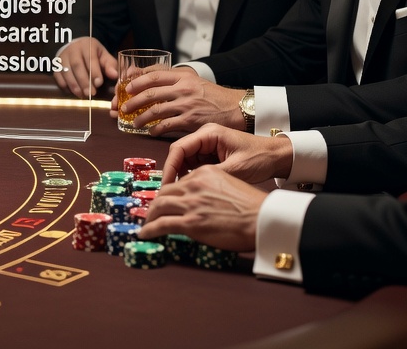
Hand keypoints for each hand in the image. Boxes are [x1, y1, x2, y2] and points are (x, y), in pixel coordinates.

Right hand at [53, 37, 117, 97]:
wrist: (76, 47)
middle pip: (77, 65)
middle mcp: (73, 49)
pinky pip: (57, 75)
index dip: (94, 71)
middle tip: (90, 93)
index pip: (90, 58)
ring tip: (82, 95)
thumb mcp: (103, 56)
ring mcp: (62, 56)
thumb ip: (110, 65)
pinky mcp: (55, 64)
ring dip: (74, 84)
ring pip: (66, 71)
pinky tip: (72, 92)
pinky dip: (64, 85)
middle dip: (84, 81)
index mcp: (87, 45)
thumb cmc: (93, 54)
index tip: (99, 83)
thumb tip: (115, 75)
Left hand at [121, 66, 243, 134]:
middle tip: (123, 108)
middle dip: (132, 102)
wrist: (234, 108)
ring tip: (134, 122)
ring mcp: (185, 105)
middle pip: (150, 93)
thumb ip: (174, 79)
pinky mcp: (189, 121)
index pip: (153, 75)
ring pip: (155, 111)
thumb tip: (150, 80)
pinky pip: (166, 125)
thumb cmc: (212, 95)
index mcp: (182, 76)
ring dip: (140, 118)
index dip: (136, 81)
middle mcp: (183, 89)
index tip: (125, 88)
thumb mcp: (194, 80)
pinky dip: (155, 129)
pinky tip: (150, 132)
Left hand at [138, 165, 265, 250]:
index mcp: (205, 173)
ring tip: (145, 224)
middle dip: (156, 204)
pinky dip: (149, 229)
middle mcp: (194, 184)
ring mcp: (190, 203)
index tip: (166, 201)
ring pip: (158, 206)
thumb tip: (204, 202)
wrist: (263, 218)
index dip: (170, 193)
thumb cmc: (254, 207)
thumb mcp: (231, 185)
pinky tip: (143, 234)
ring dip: (149, 216)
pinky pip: (161, 224)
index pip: (179, 182)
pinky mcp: (190, 221)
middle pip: (165, 192)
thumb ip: (213, 190)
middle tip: (151, 212)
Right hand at [163, 123, 293, 183]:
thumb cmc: (260, 158)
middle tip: (170, 193)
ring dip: (183, 176)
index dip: (169, 167)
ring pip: (185, 162)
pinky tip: (193, 190)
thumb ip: (208, 176)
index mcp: (208, 133)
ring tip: (181, 194)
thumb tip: (187, 188)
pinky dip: (192, 177)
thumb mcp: (234, 169)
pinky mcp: (211, 155)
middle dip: (174, 173)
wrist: (277, 157)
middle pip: (179, 155)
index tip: (166, 185)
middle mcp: (205, 137)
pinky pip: (195, 166)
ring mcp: (207, 146)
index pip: (178, 148)